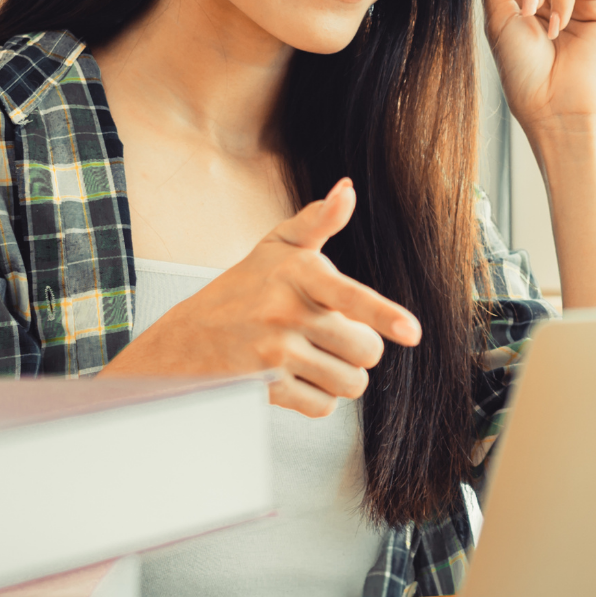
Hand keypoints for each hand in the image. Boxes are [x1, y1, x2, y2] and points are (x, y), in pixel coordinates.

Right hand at [97, 178, 422, 416]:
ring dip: (340, 376)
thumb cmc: (242, 289)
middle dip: (359, 349)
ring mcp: (275, 353)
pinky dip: (318, 398)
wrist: (185, 339)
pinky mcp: (267, 389)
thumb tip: (347, 190)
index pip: (349, 296)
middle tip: (331, 336)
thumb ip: (317, 221)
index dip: (383, 315)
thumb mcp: (276, 247)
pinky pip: (324, 406)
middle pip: (366, 350)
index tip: (411, 332)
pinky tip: (296, 377)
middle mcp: (285, 313)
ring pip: (350, 382)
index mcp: (297, 274)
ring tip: (312, 356)